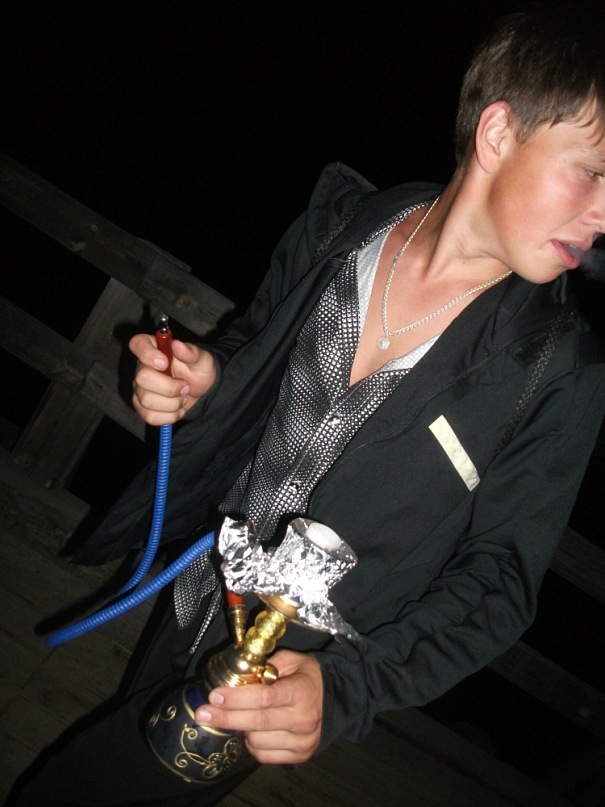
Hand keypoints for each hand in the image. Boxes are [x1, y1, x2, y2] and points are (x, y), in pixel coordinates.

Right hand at [130, 334, 215, 425]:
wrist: (201, 391)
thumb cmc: (198, 370)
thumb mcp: (202, 360)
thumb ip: (191, 353)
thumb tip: (177, 344)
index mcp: (154, 348)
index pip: (137, 344)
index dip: (146, 353)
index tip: (164, 362)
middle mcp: (142, 367)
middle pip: (141, 378)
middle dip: (169, 387)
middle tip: (185, 387)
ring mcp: (139, 388)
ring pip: (146, 400)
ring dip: (172, 403)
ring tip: (183, 397)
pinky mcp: (142, 406)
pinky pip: (150, 416)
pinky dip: (169, 416)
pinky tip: (178, 409)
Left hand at [194, 650, 322, 764]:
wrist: (334, 700)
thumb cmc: (308, 677)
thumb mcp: (292, 661)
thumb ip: (268, 665)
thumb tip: (239, 673)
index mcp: (301, 692)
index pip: (265, 698)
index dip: (237, 698)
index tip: (215, 695)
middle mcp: (303, 720)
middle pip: (257, 723)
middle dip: (226, 717)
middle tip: (202, 712)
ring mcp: (302, 741)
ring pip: (257, 741)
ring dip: (241, 728)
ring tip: (239, 715)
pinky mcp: (298, 756)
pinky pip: (264, 755)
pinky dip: (251, 744)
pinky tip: (252, 730)